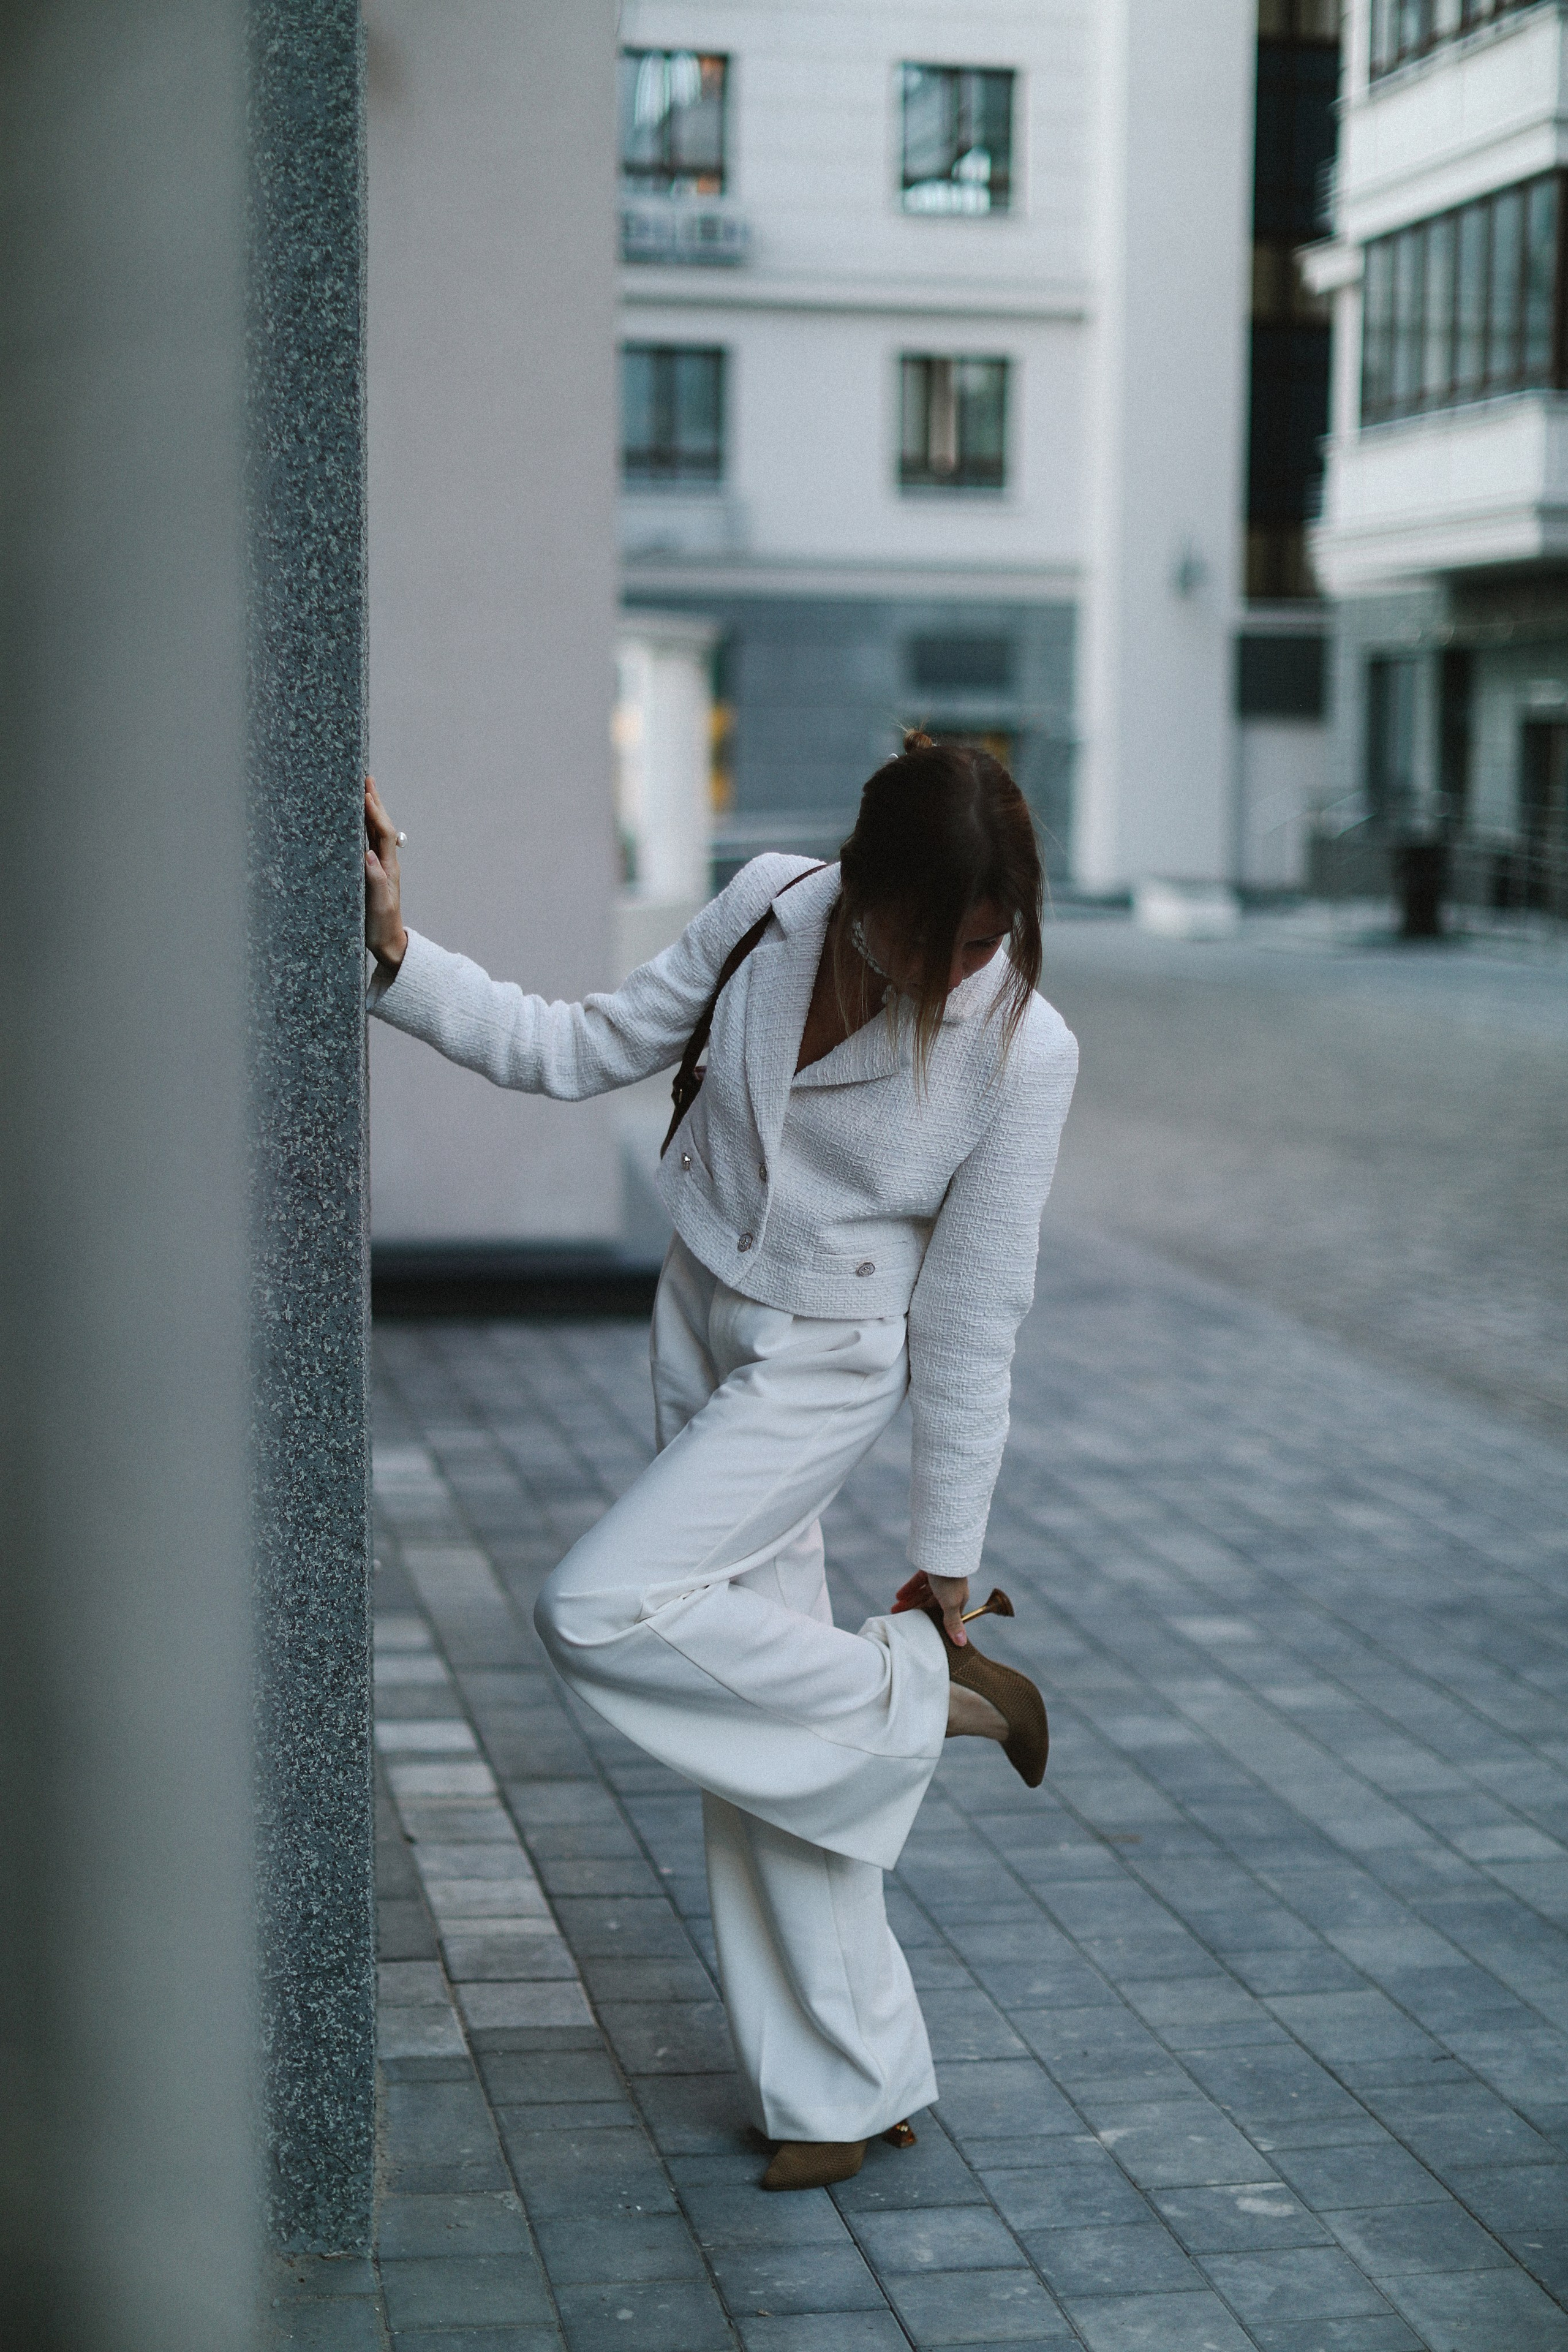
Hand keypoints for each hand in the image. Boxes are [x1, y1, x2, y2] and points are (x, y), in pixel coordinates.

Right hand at [364, 774, 406, 971]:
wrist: (387, 943)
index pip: (381, 833)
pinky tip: (355, 820)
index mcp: (388, 868)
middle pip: (380, 826)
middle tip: (366, 779)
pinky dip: (362, 827)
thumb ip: (375, 880)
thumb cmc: (382, 926)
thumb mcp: (379, 905)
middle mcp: (384, 863)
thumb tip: (368, 854)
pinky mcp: (371, 873)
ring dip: (369, 811)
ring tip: (362, 790)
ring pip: (374, 832)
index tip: (365, 793)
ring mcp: (378, 867)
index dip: (374, 812)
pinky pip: (367, 843)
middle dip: (374, 802)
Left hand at [891, 1568, 970, 1645]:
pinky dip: (909, 1589)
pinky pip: (918, 1582)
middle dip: (915, 1613)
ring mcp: (939, 1580)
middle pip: (930, 1605)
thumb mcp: (951, 1603)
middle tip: (900, 1621)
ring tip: (894, 1610)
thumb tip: (962, 1643)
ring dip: (909, 1602)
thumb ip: (952, 1622)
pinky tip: (898, 1596)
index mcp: (958, 1600)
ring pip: (922, 1594)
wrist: (945, 1551)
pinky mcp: (931, 1569)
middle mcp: (950, 1591)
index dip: (932, 1624)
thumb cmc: (950, 1579)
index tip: (920, 1632)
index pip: (945, 1617)